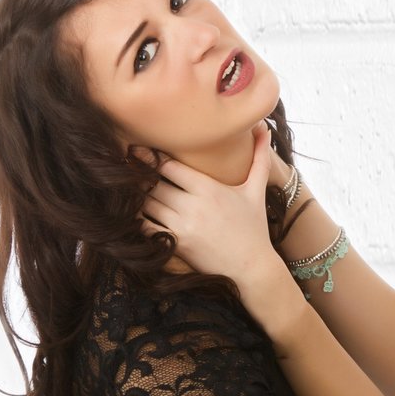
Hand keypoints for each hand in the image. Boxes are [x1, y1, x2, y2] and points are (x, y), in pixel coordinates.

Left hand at [139, 121, 292, 300]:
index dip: (152, 158)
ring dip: (137, 197)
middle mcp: (194, 206)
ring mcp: (183, 226)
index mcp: (209, 188)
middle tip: (128, 169)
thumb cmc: (254, 227)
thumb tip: (265, 128)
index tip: (140, 152)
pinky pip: (144, 227)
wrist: (253, 267)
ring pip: (146, 203)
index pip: (168, 165)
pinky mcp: (176, 244)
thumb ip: (260, 158)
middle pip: (152, 183)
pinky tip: (136, 214)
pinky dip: (136, 219)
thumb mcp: (257, 190)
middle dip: (141, 176)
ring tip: (129, 188)